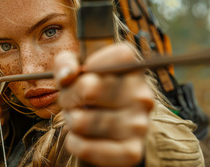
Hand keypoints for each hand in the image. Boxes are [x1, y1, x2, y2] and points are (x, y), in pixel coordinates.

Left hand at [55, 44, 153, 166]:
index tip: (83, 74)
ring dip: (71, 121)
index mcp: (134, 70)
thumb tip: (67, 75)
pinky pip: (86, 147)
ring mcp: (139, 125)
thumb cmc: (87, 95)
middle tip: (73, 102)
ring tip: (79, 119)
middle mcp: (142, 96)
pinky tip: (81, 138)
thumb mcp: (75, 70)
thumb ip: (66, 62)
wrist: (103, 135)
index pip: (116, 57)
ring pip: (82, 121)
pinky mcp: (131, 152)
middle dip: (69, 97)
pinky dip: (75, 143)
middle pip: (89, 88)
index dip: (89, 65)